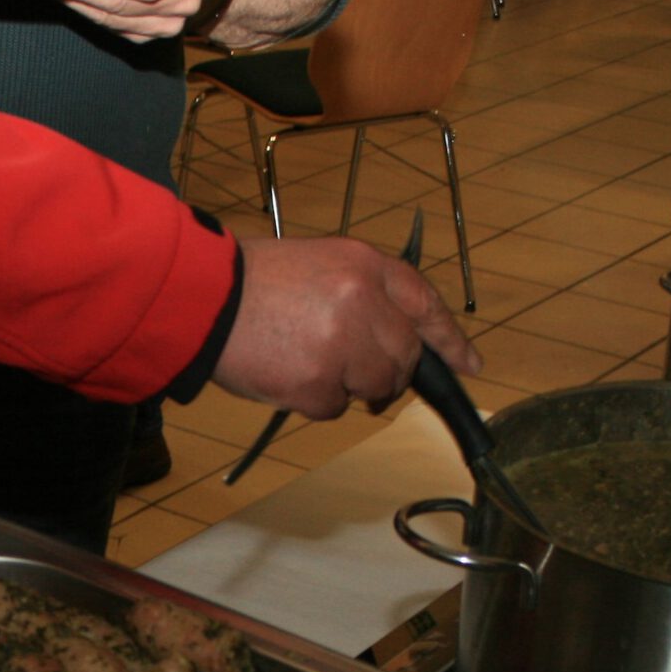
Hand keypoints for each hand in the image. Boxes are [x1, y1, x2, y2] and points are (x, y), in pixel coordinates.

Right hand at [214, 236, 478, 418]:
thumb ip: (360, 294)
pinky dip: (313, 401)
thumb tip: (391, 340)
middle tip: (361, 378)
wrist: (201, 297)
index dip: (449, 339)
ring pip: (374, 386)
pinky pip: (334, 407)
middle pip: (405, 355)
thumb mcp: (318, 264)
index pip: (424, 303)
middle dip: (389, 373)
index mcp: (364, 264)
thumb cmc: (250, 282)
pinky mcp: (318, 381)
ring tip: (307, 365)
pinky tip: (285, 375)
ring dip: (348, 387)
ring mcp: (342, 344)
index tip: (469, 364)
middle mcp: (362, 300)